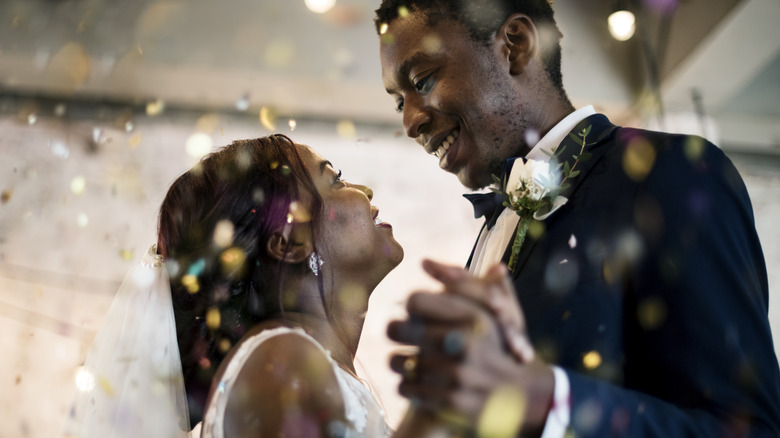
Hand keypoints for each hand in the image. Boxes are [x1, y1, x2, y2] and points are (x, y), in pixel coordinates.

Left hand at [387, 260, 554, 434]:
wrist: (518, 394)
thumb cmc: (495, 341)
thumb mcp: (488, 308)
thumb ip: (460, 281)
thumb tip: (426, 262)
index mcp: (473, 317)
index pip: (418, 300)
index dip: (413, 305)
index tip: (412, 310)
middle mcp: (464, 346)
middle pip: (400, 329)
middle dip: (397, 330)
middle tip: (393, 331)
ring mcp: (456, 376)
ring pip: (400, 361)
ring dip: (398, 360)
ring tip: (399, 359)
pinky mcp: (449, 403)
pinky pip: (408, 389)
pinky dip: (407, 386)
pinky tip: (410, 382)